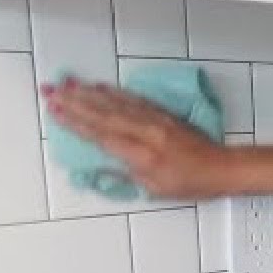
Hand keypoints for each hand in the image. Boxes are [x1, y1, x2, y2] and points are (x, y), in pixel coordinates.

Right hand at [43, 77, 236, 198]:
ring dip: (89, 93)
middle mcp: (146, 133)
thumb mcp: (156, 188)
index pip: (102, 135)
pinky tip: (100, 87)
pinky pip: (135, 101)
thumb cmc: (191, 184)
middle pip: (104, 114)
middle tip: (49, 90)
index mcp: (142, 155)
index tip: (54, 111)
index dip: (76, 123)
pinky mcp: (164, 115)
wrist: (222, 167)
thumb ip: (129, 173)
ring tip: (66, 84)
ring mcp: (156, 121)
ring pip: (117, 104)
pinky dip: (115, 93)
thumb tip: (103, 162)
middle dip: (75, 101)